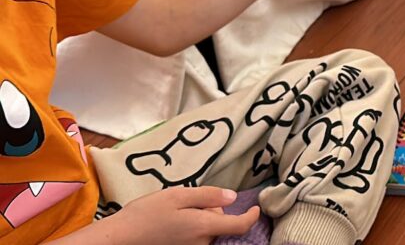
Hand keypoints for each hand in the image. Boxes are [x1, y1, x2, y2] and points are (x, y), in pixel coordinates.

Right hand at [103, 187, 259, 243]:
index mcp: (203, 227)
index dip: (251, 217)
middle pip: (219, 224)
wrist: (119, 239)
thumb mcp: (177, 195)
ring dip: (200, 221)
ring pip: (207, 232)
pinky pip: (196, 240)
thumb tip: (233, 197)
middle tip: (186, 203)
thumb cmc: (145, 215)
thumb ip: (208, 196)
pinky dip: (191, 230)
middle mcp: (201, 244)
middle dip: (211, 211)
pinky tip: (171, 225)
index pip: (239, 226)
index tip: (256, 209)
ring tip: (174, 215)